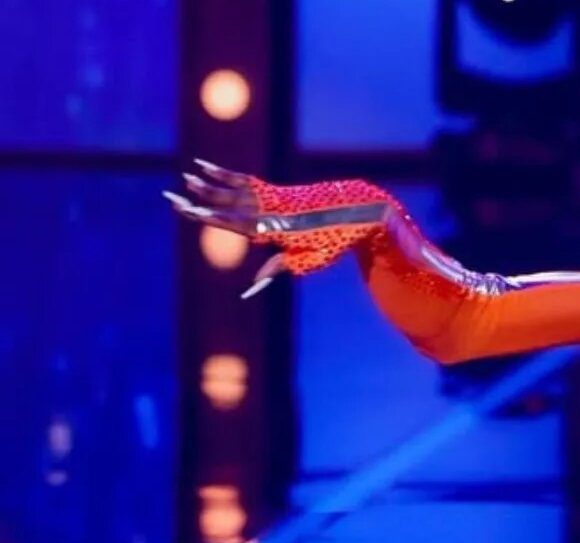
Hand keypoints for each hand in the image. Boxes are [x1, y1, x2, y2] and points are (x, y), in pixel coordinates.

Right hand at [165, 160, 393, 293]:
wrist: (357, 212)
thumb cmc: (333, 242)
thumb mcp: (307, 261)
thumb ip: (277, 268)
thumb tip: (253, 286)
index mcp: (272, 228)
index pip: (232, 223)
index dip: (207, 217)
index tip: (186, 212)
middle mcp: (269, 210)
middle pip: (226, 204)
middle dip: (198, 201)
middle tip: (169, 196)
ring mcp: (273, 197)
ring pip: (234, 189)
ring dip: (209, 184)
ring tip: (186, 176)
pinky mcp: (277, 190)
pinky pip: (246, 181)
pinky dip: (226, 174)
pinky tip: (208, 167)